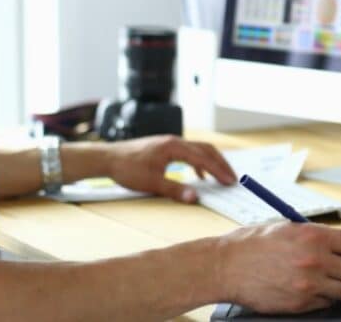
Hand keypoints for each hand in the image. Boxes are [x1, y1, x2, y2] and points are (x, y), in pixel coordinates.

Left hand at [104, 135, 235, 202]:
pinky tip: (199, 175)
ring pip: (199, 149)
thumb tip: (195, 198)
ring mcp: (170, 142)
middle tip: (233, 179)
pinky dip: (200, 162)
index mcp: (174, 147)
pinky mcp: (165, 147)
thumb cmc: (127, 168)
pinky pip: (190, 152)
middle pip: (206, 150)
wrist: (107, 157)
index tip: (230, 182)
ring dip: (212, 162)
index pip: (203, 159)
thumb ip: (175, 190)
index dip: (219, 171)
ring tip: (221, 177)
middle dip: (221, 164)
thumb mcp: (151, 183)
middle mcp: (175, 141)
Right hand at [214, 223, 340, 313]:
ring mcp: (308, 284)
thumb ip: (317, 236)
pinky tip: (307, 289)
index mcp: (314, 236)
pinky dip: (322, 299)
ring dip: (337, 287)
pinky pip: (325, 304)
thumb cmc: (252, 244)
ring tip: (323, 280)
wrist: (225, 266)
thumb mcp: (288, 228)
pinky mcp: (299, 303)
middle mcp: (315, 260)